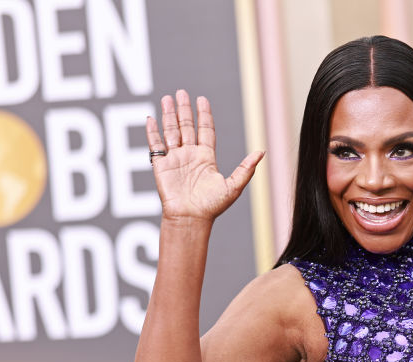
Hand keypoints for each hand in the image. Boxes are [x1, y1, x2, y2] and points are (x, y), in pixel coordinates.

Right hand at [146, 89, 263, 223]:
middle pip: (187, 127)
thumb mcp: (233, 186)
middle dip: (184, 110)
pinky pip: (156, 145)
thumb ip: (246, 168)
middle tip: (181, 92)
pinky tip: (151, 118)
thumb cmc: (212, 206)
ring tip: (167, 98)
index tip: (202, 100)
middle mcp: (190, 155)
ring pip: (171, 131)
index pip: (205, 131)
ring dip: (168, 115)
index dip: (204, 115)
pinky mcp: (161, 165)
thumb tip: (262, 152)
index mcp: (206, 158)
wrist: (191, 218)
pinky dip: (152, 132)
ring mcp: (175, 159)